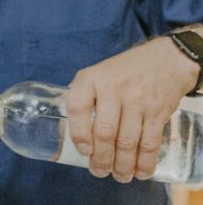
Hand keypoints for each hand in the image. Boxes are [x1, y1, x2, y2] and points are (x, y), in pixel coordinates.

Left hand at [66, 36, 197, 182]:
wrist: (163, 61)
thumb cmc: (122, 72)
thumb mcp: (96, 75)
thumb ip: (85, 99)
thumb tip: (73, 135)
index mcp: (90, 79)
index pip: (77, 107)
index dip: (78, 133)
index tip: (83, 151)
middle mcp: (113, 89)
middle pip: (104, 131)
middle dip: (101, 158)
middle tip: (99, 171)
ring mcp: (137, 101)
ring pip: (128, 142)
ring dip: (122, 165)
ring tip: (119, 176)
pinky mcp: (157, 112)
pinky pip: (150, 142)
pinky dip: (145, 162)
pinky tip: (140, 172)